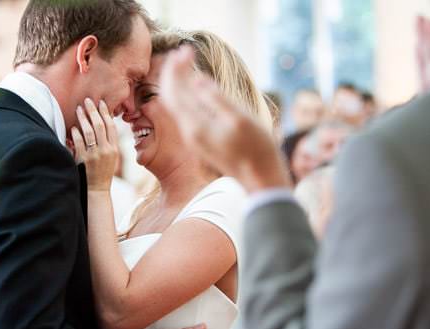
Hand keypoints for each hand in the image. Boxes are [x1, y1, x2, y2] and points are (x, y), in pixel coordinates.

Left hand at [71, 98, 118, 191]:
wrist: (97, 191)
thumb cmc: (103, 173)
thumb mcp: (111, 158)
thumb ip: (108, 143)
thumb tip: (100, 125)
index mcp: (114, 149)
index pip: (111, 126)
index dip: (106, 113)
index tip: (101, 103)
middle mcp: (106, 150)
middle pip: (100, 125)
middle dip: (93, 111)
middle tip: (88, 100)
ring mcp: (95, 155)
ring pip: (89, 131)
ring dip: (83, 118)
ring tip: (79, 109)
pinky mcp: (84, 160)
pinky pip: (79, 142)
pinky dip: (76, 133)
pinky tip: (73, 127)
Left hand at [159, 46, 291, 192]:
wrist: (259, 178)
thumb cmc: (256, 148)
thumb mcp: (240, 119)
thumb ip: (216, 99)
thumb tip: (196, 79)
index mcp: (196, 125)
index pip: (174, 90)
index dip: (176, 67)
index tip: (186, 49)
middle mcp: (189, 132)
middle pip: (170, 96)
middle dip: (173, 72)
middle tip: (182, 51)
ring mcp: (194, 137)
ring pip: (176, 105)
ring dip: (177, 82)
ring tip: (186, 63)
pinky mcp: (200, 140)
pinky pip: (185, 113)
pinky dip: (185, 95)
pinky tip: (194, 87)